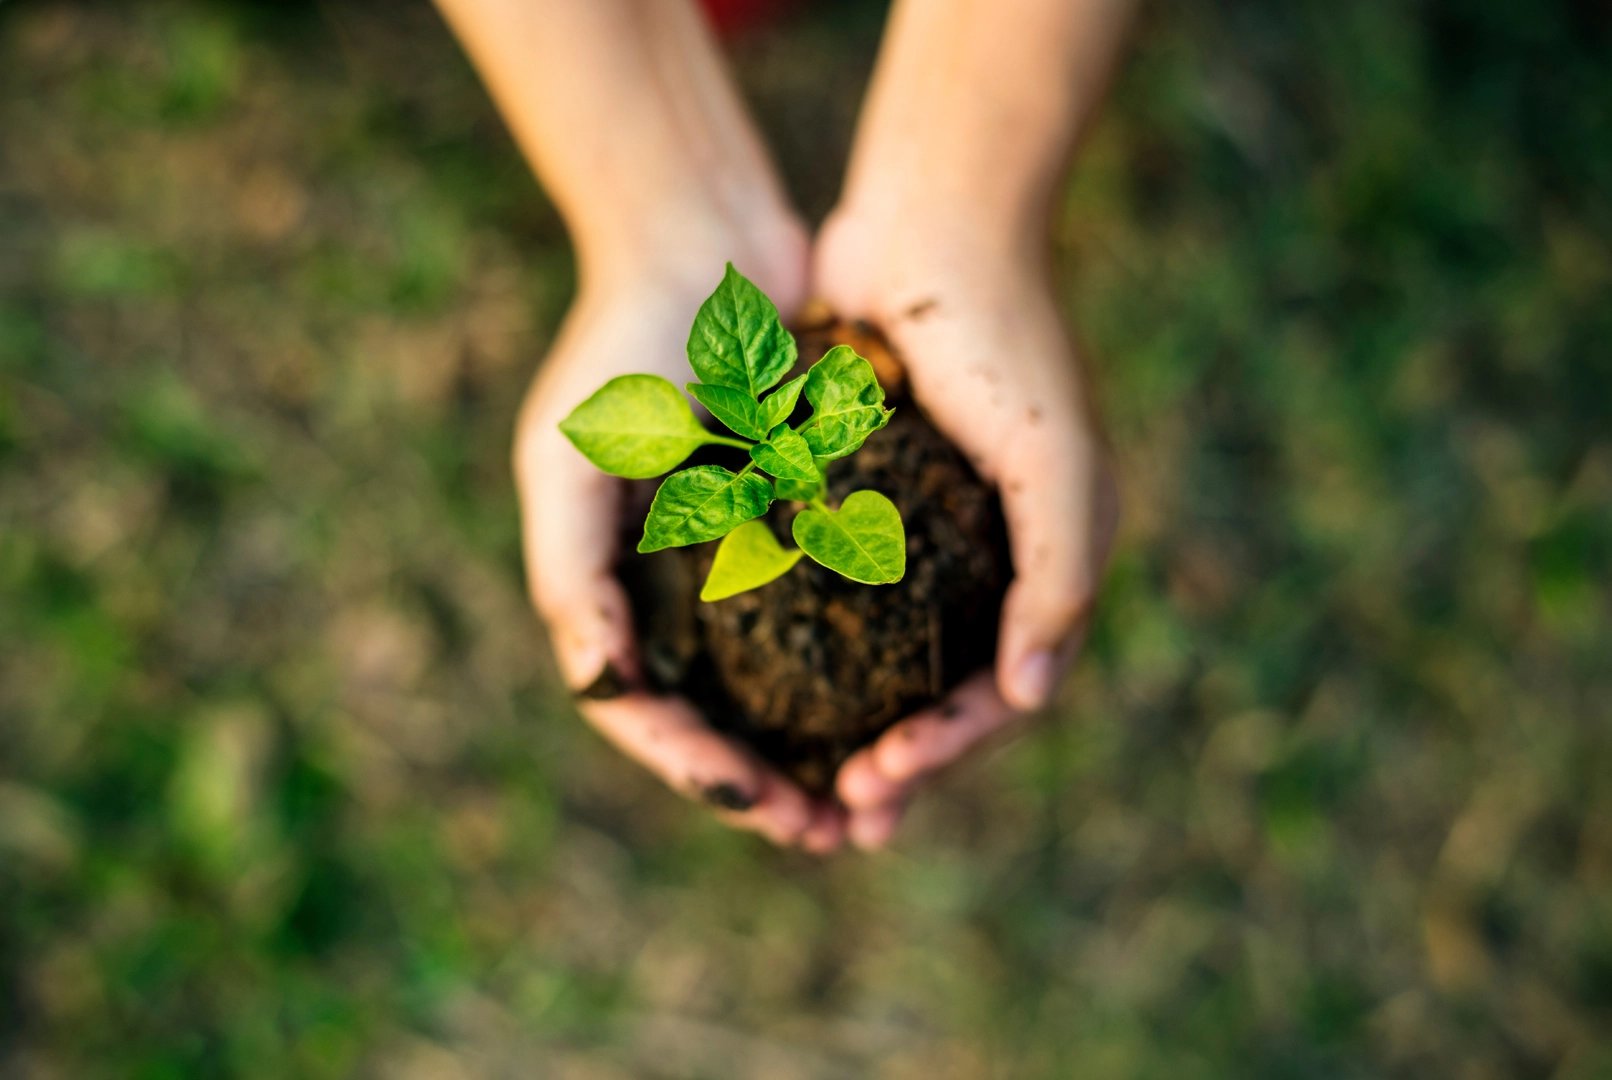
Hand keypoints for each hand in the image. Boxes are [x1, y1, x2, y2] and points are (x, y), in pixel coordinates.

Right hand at [513, 229, 848, 851]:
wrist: (704, 240)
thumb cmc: (623, 346)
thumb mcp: (571, 458)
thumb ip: (572, 576)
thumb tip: (602, 686)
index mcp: (614, 588)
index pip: (647, 712)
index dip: (700, 772)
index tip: (766, 806)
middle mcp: (677, 587)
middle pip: (721, 718)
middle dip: (771, 786)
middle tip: (834, 834)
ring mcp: (743, 558)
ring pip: (785, 684)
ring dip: (824, 747)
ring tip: (878, 795)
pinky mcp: (806, 521)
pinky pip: (837, 614)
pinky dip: (863, 667)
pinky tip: (908, 704)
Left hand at [811, 209, 1120, 848]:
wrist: (936, 222)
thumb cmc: (1005, 340)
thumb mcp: (1055, 463)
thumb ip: (1058, 579)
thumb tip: (1031, 695)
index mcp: (1043, 563)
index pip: (1000, 692)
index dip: (944, 751)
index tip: (877, 787)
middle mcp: (988, 560)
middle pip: (943, 693)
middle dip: (899, 764)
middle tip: (840, 822)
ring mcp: (927, 533)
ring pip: (888, 660)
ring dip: (853, 726)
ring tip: (807, 783)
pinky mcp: (867, 499)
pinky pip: (843, 595)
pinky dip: (816, 649)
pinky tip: (770, 688)